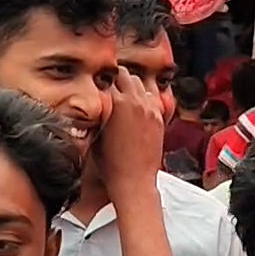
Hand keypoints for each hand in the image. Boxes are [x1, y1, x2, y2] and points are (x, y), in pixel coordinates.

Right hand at [97, 68, 165, 201]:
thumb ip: (97, 112)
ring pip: (140, 83)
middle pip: (124, 75)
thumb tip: (96, 100)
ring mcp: (150, 109)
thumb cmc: (111, 164)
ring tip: (123, 96)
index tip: (97, 84)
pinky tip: (136, 107)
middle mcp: (135, 102)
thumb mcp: (95, 135)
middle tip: (109, 87)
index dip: (99, 82)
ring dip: (130, 86)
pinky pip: (151, 97)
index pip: (106, 79)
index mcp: (117, 103)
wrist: (134, 181)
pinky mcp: (159, 118)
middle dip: (116, 79)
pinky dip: (143, 98)